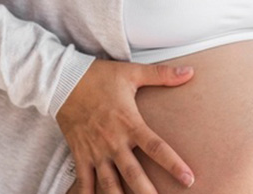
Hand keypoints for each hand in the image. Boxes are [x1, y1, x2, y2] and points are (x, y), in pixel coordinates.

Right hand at [56, 59, 196, 192]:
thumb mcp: (132, 72)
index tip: (188, 179)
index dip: (173, 164)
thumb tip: (190, 71)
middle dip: (148, 193)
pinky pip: (84, 182)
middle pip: (134, 174)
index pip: (156, 147)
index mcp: (129, 123)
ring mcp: (96, 151)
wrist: (62, 81)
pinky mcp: (80, 155)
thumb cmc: (99, 77)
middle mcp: (113, 142)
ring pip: (110, 184)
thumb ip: (162, 75)